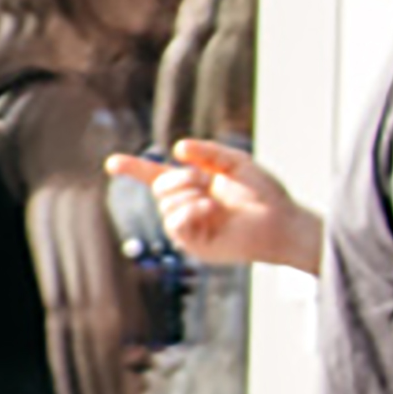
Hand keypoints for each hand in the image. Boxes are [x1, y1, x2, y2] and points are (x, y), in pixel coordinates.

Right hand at [144, 136, 317, 275]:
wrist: (280, 221)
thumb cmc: (263, 193)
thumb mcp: (235, 161)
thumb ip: (206, 151)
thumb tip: (176, 149)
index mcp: (193, 186)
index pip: (156, 177)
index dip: (133, 169)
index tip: (111, 164)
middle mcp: (187, 206)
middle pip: (160, 186)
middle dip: (180, 178)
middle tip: (205, 180)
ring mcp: (189, 227)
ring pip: (167, 204)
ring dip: (190, 196)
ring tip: (214, 203)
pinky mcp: (194, 245)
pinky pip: (176, 222)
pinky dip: (192, 211)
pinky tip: (210, 211)